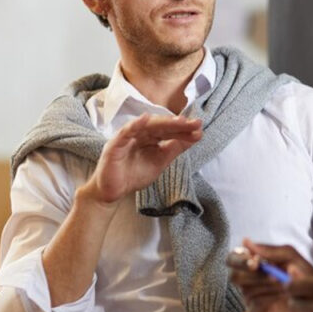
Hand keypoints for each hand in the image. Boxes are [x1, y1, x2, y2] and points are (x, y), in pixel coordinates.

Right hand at [80, 113, 202, 204]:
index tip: (200, 129)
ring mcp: (127, 138)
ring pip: (146, 126)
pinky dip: (134, 125)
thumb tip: (196, 136)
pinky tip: (145, 119)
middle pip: (161, 126)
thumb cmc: (134, 174)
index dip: (184, 130)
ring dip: (163, 123)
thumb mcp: (160, 161)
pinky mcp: (114, 145)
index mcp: (151, 137)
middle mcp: (140, 134)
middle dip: (178, 124)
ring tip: (180, 121)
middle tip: (195, 123)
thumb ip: (175, 149)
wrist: (112, 192)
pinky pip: (125, 133)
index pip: (169, 131)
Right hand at [227, 239, 312, 311]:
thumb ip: (269, 250)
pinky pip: (255, 303)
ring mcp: (251, 297)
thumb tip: (245, 242)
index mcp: (252, 263)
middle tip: (273, 275)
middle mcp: (248, 280)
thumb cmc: (303, 273)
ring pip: (246, 289)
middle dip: (252, 274)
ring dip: (267, 284)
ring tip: (285, 282)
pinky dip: (270, 297)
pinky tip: (284, 295)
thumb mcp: (291, 257)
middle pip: (234, 276)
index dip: (240, 260)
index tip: (255, 262)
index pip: (233, 258)